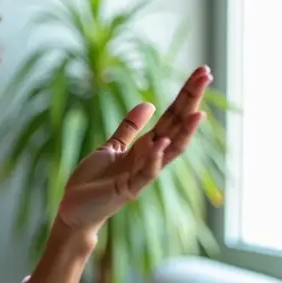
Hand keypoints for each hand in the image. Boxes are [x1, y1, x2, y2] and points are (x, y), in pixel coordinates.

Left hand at [55, 65, 211, 233]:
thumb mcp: (111, 147)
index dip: (185, 95)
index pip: (171, 116)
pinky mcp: (127, 189)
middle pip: (176, 126)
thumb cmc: (94, 181)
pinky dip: (155, 158)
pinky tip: (163, 142)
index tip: (201, 72)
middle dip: (190, 101)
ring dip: (183, 132)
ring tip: (198, 112)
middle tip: (206, 75)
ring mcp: (140, 175)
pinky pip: (146, 173)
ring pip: (169, 151)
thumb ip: (130, 128)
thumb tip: (149, 103)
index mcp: (145, 147)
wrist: (75, 210)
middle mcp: (149, 159)